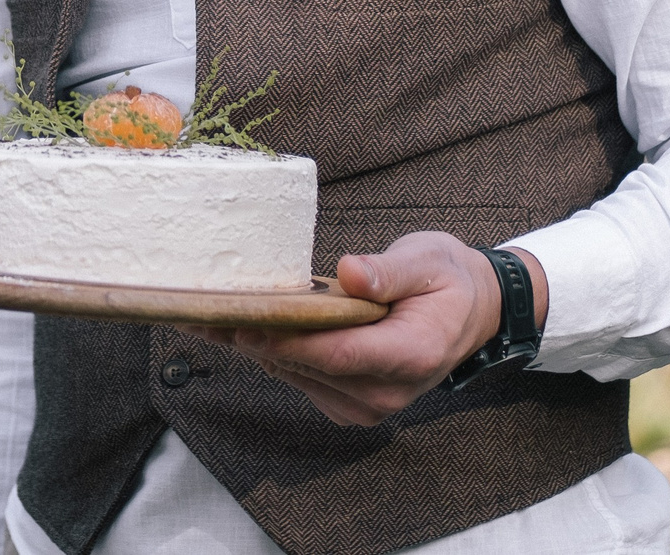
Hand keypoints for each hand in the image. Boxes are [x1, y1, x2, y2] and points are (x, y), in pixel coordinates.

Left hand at [187, 233, 541, 426]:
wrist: (469, 311)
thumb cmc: (446, 281)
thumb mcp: (427, 263)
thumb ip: (388, 272)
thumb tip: (350, 274)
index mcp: (411, 356)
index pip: (336, 354)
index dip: (286, 341)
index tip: (242, 321)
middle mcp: (387, 393)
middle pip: (305, 368)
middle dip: (252, 338)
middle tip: (199, 310)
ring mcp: (366, 406)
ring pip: (294, 375)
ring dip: (252, 346)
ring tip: (203, 314)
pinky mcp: (347, 404)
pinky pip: (298, 378)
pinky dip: (269, 352)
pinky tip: (238, 325)